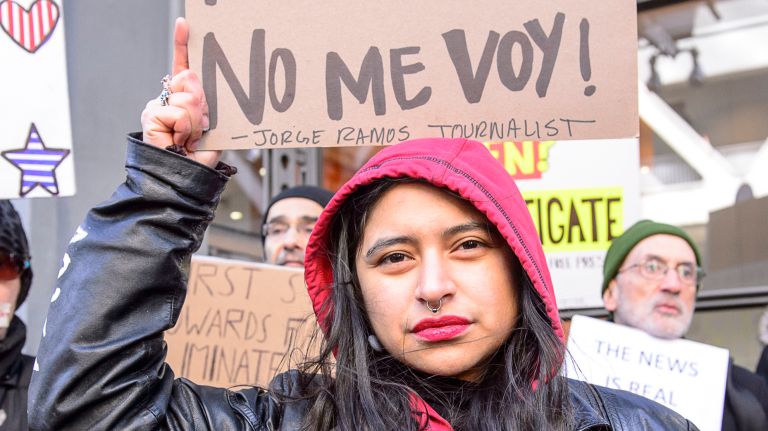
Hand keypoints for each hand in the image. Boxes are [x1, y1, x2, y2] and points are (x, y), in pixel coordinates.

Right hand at [141, 18, 220, 168]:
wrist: (181, 179)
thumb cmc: (197, 157)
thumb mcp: (210, 128)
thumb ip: (205, 104)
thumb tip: (190, 79)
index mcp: (183, 100)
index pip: (183, 68)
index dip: (183, 46)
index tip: (186, 25)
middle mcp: (168, 99)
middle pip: (190, 80)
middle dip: (202, 104)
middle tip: (199, 129)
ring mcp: (158, 106)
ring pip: (187, 97)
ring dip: (195, 122)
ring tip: (189, 139)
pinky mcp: (151, 114)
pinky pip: (178, 111)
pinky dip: (185, 128)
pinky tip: (179, 140)